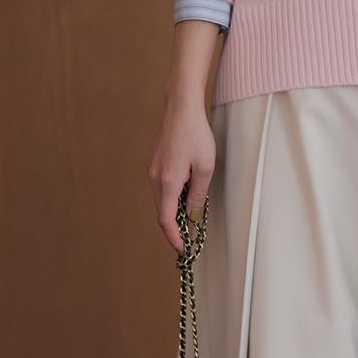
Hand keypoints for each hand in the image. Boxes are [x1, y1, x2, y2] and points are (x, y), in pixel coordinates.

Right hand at [150, 86, 216, 254]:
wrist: (181, 107)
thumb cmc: (196, 135)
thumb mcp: (204, 168)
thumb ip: (197, 194)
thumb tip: (190, 214)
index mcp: (167, 182)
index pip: (165, 220)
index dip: (173, 237)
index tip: (183, 249)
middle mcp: (155, 178)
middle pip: (163, 211)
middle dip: (175, 227)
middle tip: (190, 238)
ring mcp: (153, 170)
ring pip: (163, 199)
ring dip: (175, 211)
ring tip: (192, 216)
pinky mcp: (156, 163)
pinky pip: (163, 187)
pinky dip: (173, 197)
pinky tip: (187, 194)